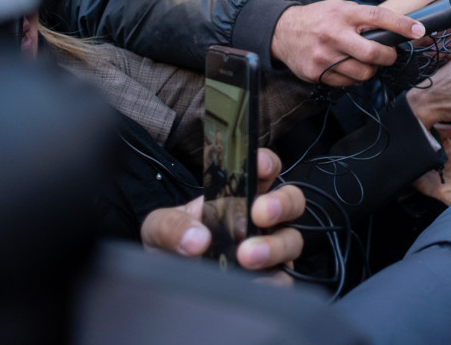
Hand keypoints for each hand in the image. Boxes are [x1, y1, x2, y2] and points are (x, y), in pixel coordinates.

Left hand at [140, 149, 305, 274]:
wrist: (165, 288)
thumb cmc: (169, 248)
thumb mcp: (158, 229)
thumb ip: (172, 225)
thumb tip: (197, 239)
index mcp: (238, 196)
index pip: (264, 170)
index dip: (267, 162)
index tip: (259, 165)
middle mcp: (259, 220)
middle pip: (292, 201)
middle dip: (281, 203)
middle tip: (260, 212)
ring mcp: (269, 250)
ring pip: (292, 240)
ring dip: (274, 245)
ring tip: (246, 257)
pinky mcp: (270, 281)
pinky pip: (284, 278)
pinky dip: (272, 280)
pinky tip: (253, 281)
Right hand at [271, 0, 425, 86]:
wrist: (282, 32)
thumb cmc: (317, 18)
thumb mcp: (339, 7)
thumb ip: (363, 17)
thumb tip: (394, 29)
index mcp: (342, 14)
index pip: (378, 18)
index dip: (401, 25)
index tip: (418, 30)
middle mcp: (333, 34)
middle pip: (373, 53)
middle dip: (389, 57)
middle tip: (389, 54)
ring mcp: (324, 56)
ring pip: (363, 73)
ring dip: (372, 69)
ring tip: (365, 60)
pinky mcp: (317, 73)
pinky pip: (347, 83)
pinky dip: (354, 77)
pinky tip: (347, 66)